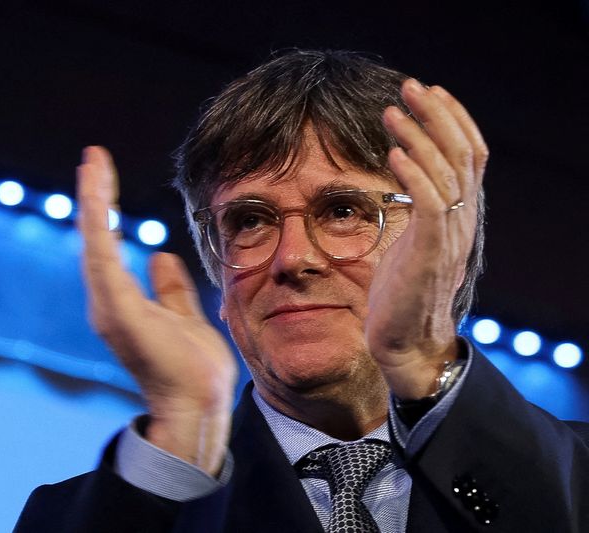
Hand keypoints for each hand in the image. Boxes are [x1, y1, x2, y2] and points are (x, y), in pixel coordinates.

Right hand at [77, 146, 236, 473]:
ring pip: (94, 242)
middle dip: (94, 198)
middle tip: (93, 158)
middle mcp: (109, 302)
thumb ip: (170, 289)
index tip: (104, 177)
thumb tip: (160, 256)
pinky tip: (96, 190)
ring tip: (93, 163)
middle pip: (95, 240)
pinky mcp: (116, 309)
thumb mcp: (185, 316)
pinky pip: (102, 256)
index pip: (109, 248)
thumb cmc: (192, 369)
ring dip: (93, 200)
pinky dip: (97, 221)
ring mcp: (109, 306)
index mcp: (123, 303)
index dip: (105, 212)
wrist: (197, 405)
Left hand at [366, 79, 487, 398]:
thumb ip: (418, 210)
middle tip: (410, 87)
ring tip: (393, 112)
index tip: (428, 93)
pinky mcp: (430, 252)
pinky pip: (430, 203)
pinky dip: (413, 174)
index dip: (452, 120)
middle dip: (436, 115)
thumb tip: (403, 180)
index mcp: (459, 214)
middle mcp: (462, 219)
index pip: (469, 155)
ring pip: (446, 172)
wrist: (404, 341)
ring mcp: (449, 236)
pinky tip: (392, 154)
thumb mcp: (412, 240)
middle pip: (462, 153)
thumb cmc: (402, 292)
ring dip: (418, 137)